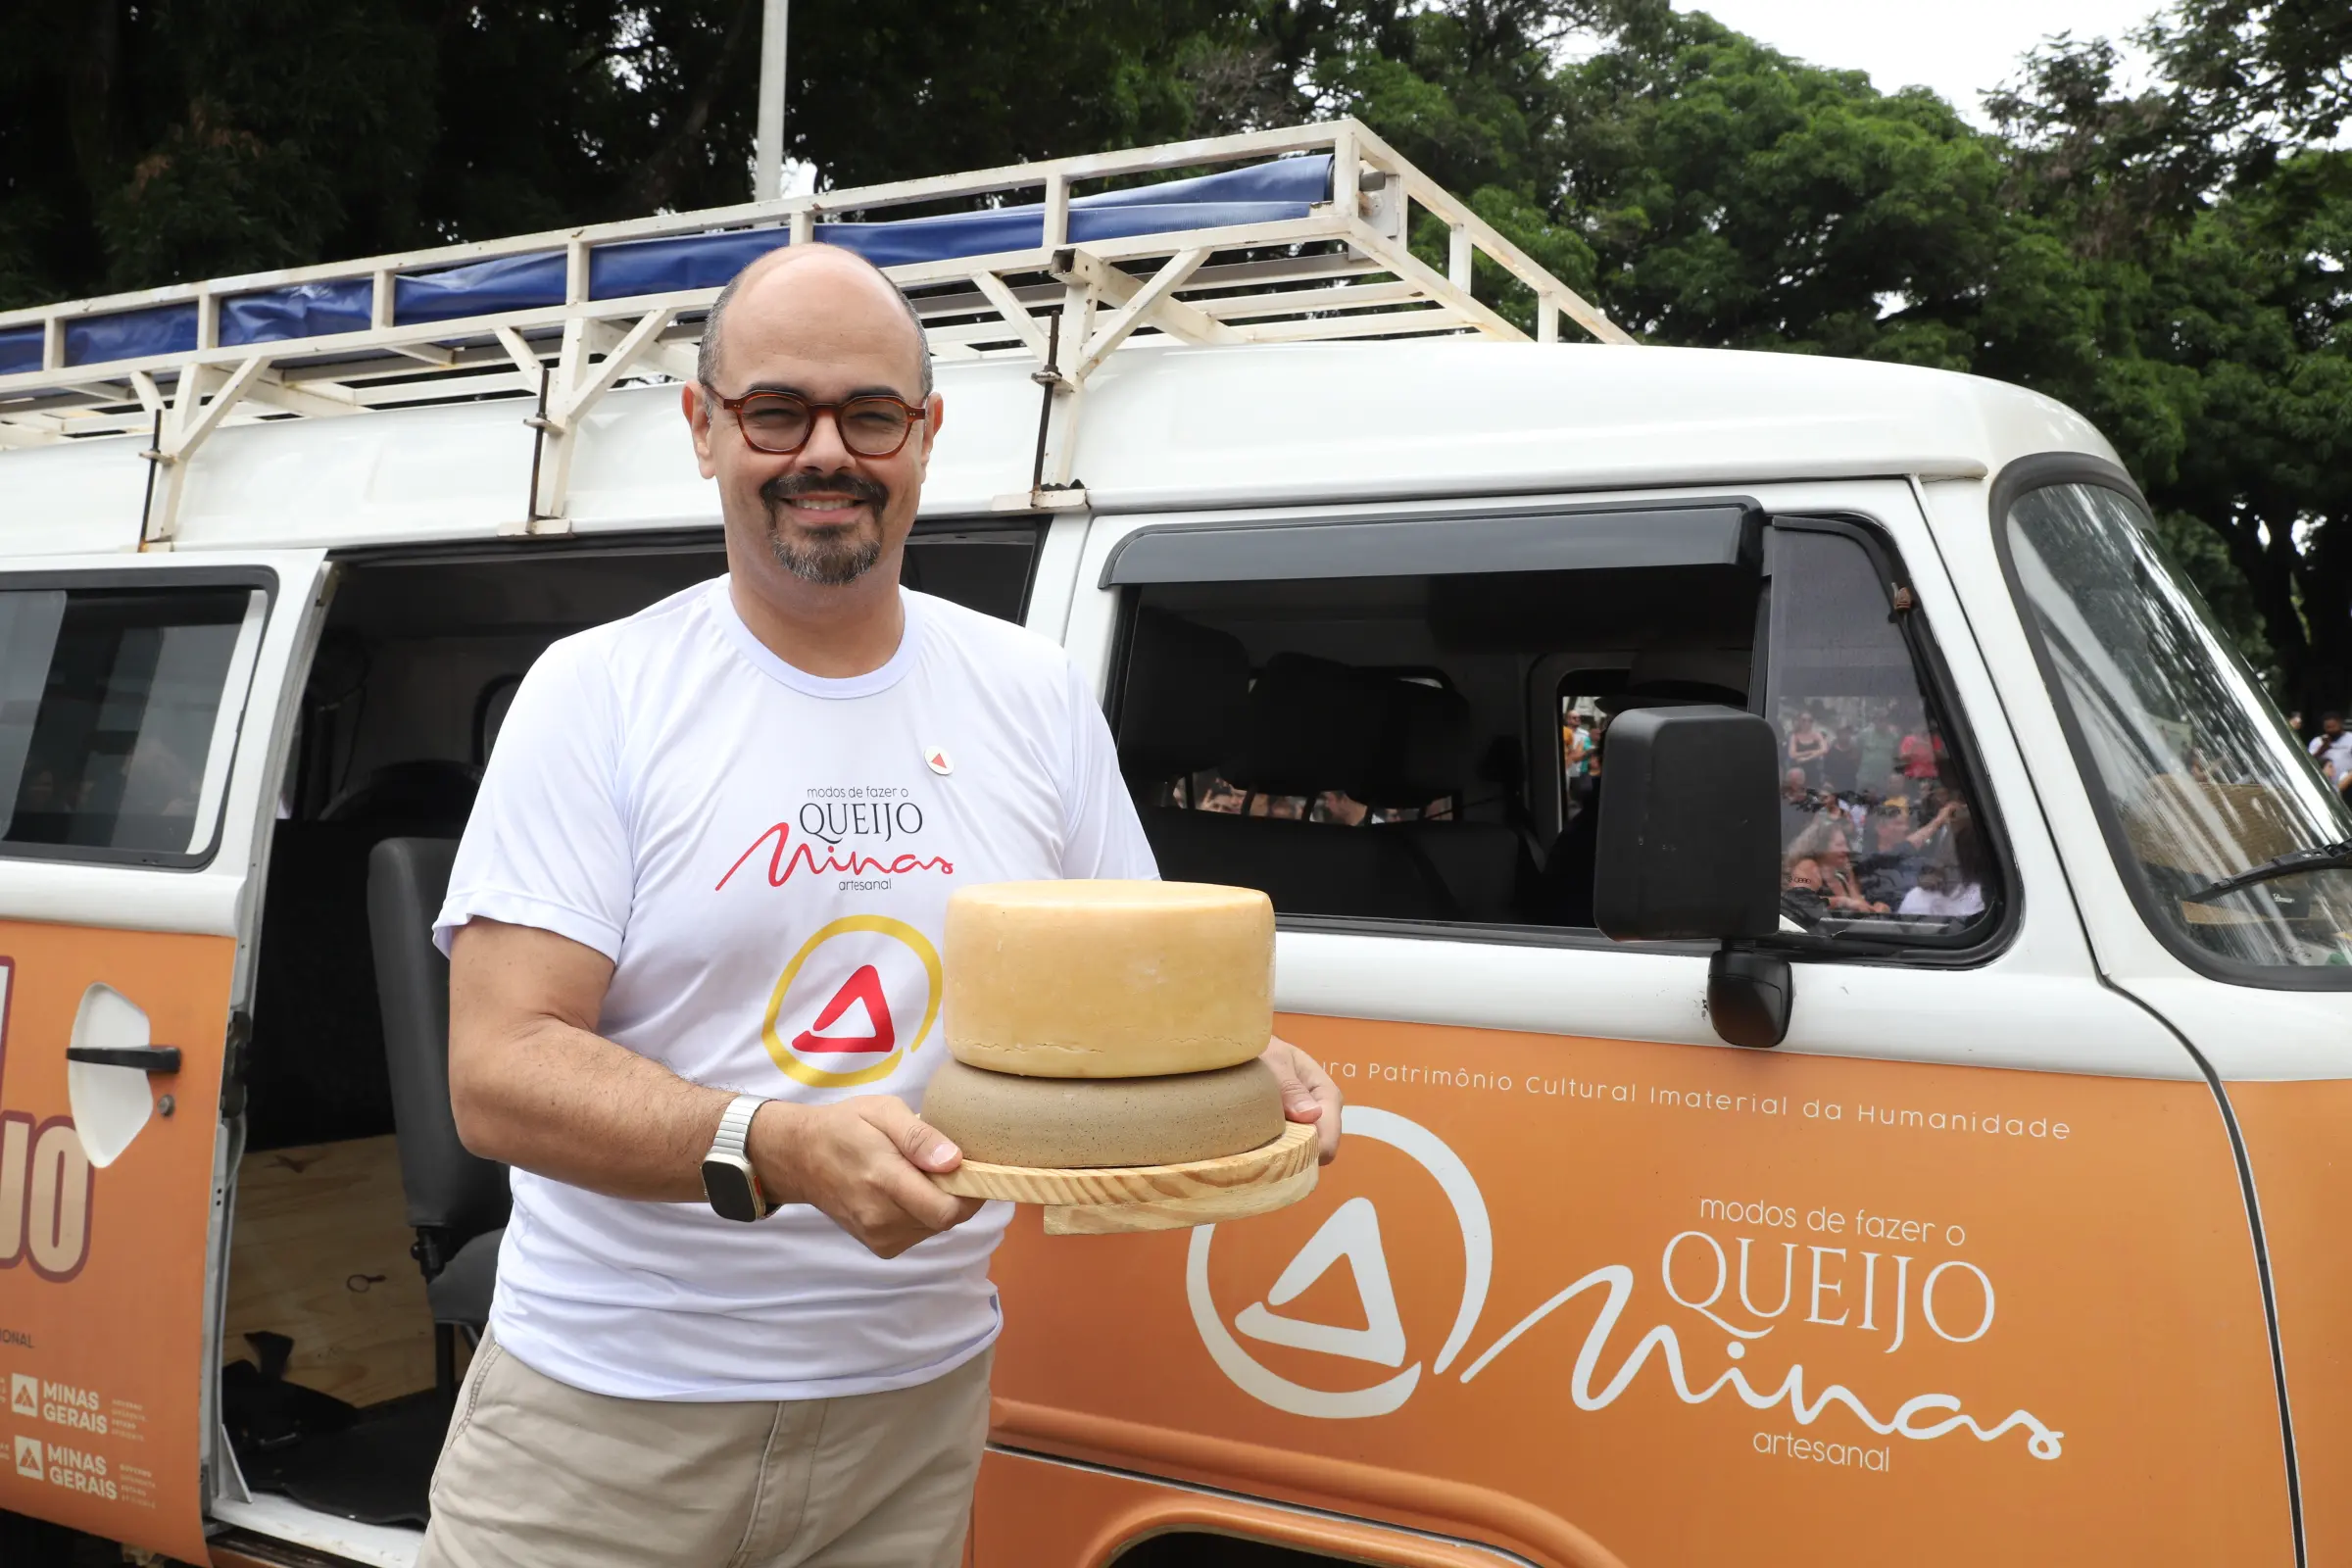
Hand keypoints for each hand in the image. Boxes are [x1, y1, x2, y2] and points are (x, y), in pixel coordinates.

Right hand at [748, 1097, 984, 1258]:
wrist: (800, 1157)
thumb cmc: (845, 1126)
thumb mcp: (883, 1111)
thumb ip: (920, 1136)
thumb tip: (955, 1161)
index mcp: (883, 1180)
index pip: (946, 1210)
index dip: (971, 1192)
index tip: (972, 1166)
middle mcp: (881, 1218)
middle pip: (945, 1219)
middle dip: (955, 1193)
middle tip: (942, 1163)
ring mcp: (878, 1237)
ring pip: (935, 1227)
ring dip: (938, 1203)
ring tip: (917, 1174)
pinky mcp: (878, 1246)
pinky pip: (919, 1233)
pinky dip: (923, 1213)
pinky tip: (907, 1191)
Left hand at [1260, 1037, 1342, 1164]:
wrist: (1248, 1050)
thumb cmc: (1264, 1051)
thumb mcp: (1275, 1062)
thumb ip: (1289, 1086)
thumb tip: (1310, 1115)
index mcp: (1327, 1094)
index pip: (1329, 1134)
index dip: (1309, 1149)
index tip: (1279, 1154)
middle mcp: (1323, 1114)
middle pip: (1319, 1149)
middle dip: (1296, 1154)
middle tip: (1262, 1150)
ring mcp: (1309, 1125)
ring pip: (1305, 1154)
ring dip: (1284, 1155)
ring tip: (1256, 1147)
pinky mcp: (1293, 1133)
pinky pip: (1291, 1153)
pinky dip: (1276, 1154)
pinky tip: (1256, 1146)